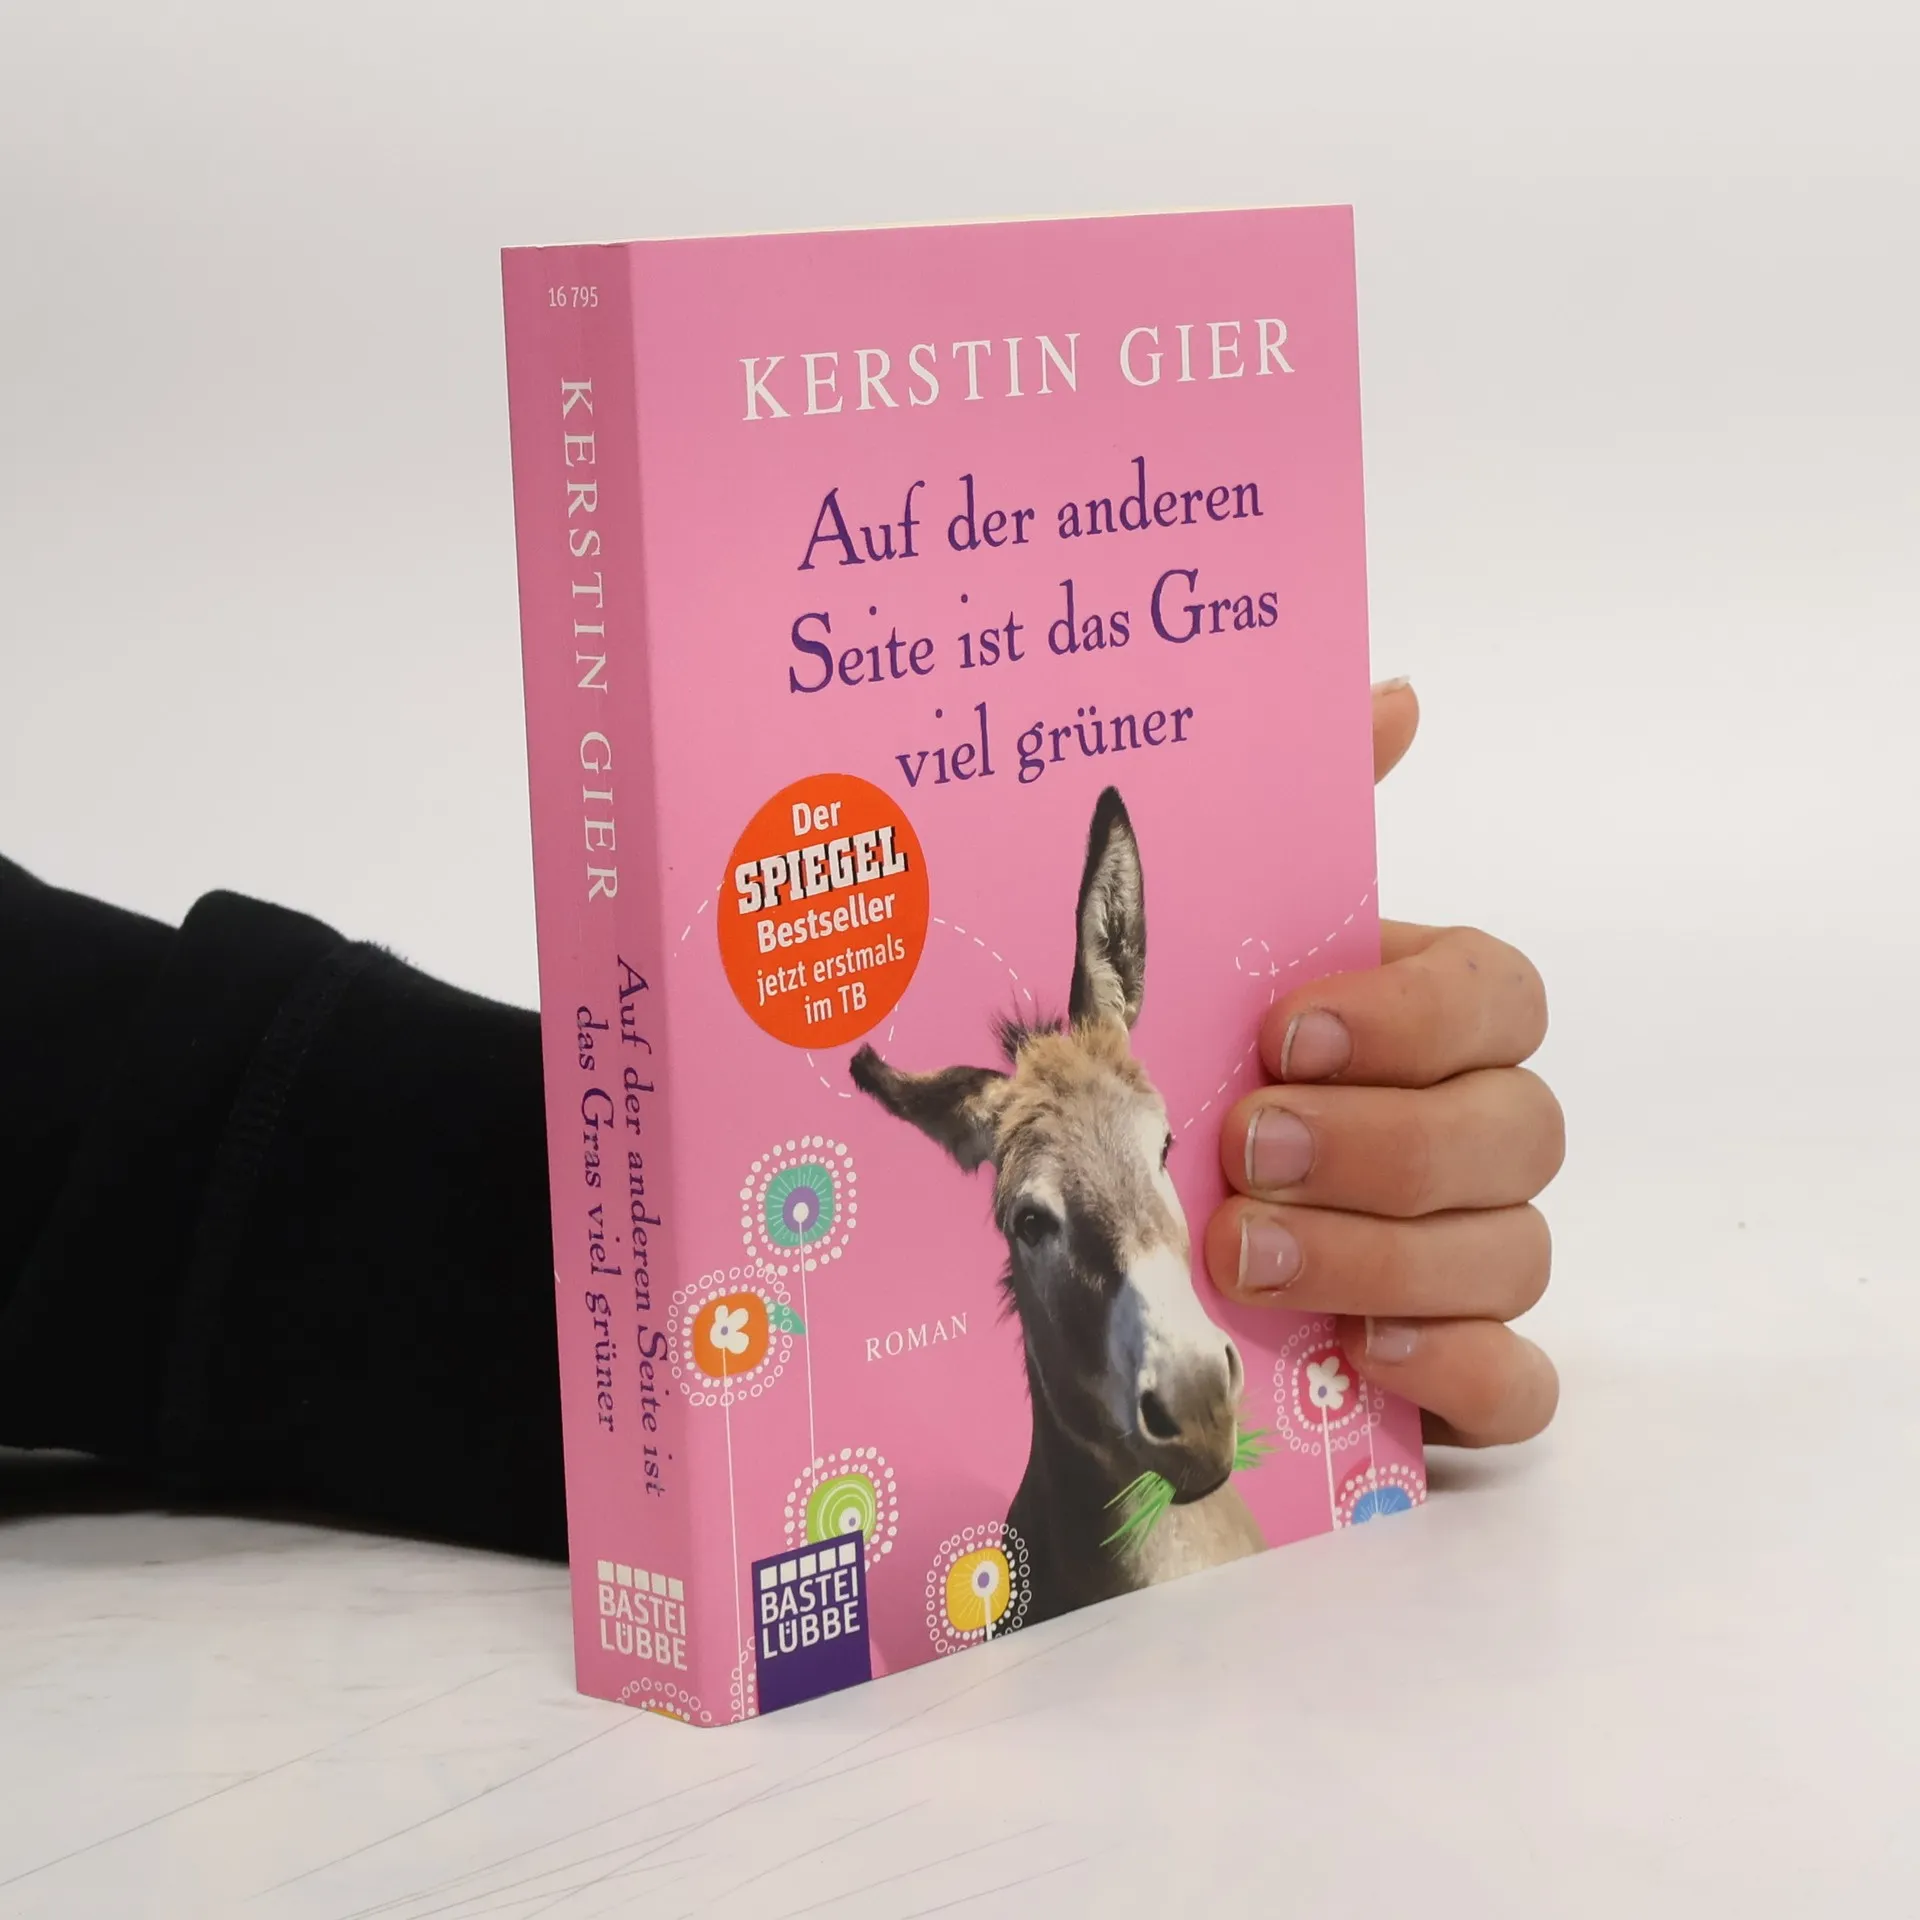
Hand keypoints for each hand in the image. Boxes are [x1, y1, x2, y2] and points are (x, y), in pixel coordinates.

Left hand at [1203, 680, 1563, 1446]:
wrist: (1104, 1282)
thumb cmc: (1179, 1095)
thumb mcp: (1208, 961)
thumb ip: (1300, 828)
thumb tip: (1395, 695)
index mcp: (1420, 1025)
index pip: (1499, 995)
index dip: (1415, 1013)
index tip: (1287, 1030)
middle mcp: (1467, 1133)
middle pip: (1521, 1128)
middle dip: (1384, 1142)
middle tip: (1251, 1148)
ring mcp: (1471, 1256)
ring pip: (1516, 1251)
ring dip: (1383, 1252)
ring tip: (1251, 1253)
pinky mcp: (1456, 1370)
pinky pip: (1521, 1381)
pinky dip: (1462, 1367)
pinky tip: (1367, 1352)